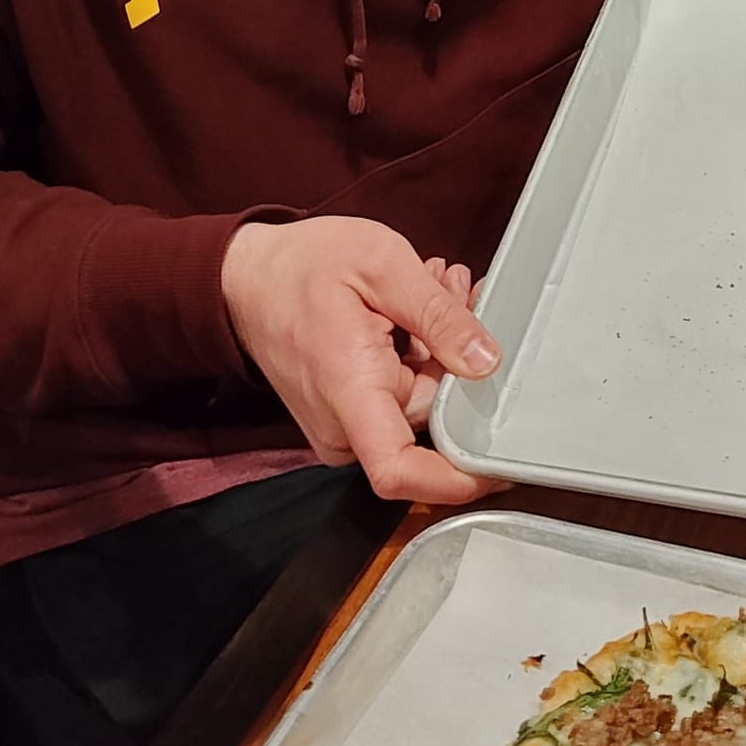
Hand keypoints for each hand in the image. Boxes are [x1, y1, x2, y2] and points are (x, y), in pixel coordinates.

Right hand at [221, 216, 500, 503]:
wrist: (242, 278)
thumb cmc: (301, 266)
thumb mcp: (381, 266)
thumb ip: (438, 315)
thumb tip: (486, 361)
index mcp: (348, 391)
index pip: (399, 471)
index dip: (457, 479)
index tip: (502, 464)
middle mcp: (343, 424)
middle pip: (431, 419)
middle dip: (460, 357)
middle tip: (460, 292)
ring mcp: (343, 423)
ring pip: (422, 399)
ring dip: (441, 345)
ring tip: (435, 285)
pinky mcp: (347, 412)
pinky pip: (401, 394)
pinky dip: (420, 351)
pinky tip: (418, 306)